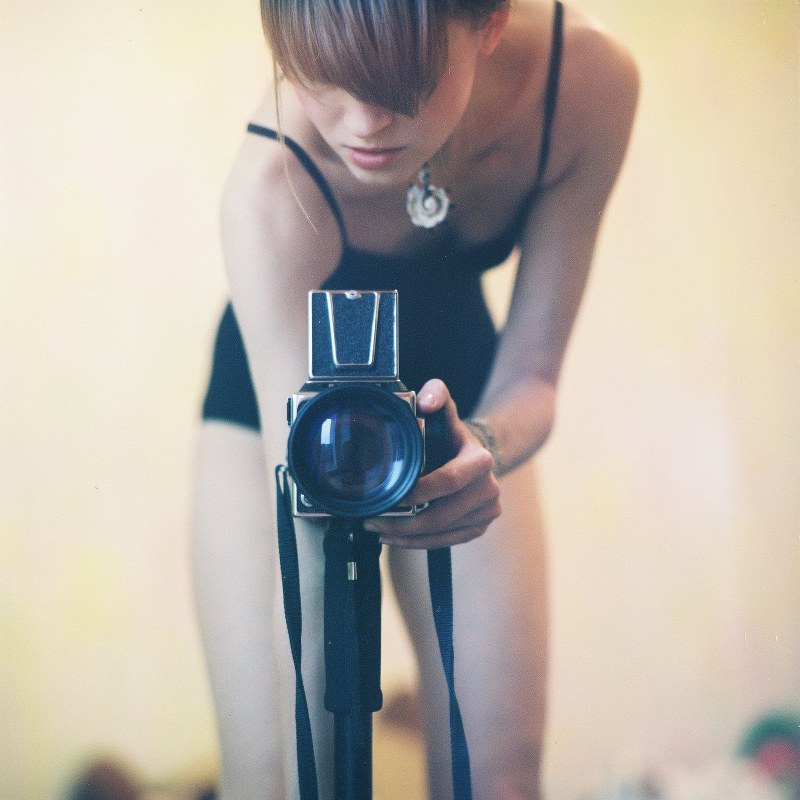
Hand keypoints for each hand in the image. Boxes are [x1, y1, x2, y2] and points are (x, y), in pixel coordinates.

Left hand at [363, 379, 500, 548]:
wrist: (477, 457)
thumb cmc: (452, 435)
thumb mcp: (445, 409)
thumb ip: (436, 395)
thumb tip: (425, 401)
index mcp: (480, 462)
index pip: (447, 481)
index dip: (419, 492)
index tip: (391, 496)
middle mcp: (489, 489)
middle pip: (441, 515)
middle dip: (404, 522)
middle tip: (373, 519)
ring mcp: (486, 512)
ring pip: (442, 533)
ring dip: (407, 536)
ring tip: (378, 529)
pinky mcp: (479, 528)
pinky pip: (447, 543)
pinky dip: (419, 543)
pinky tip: (396, 539)